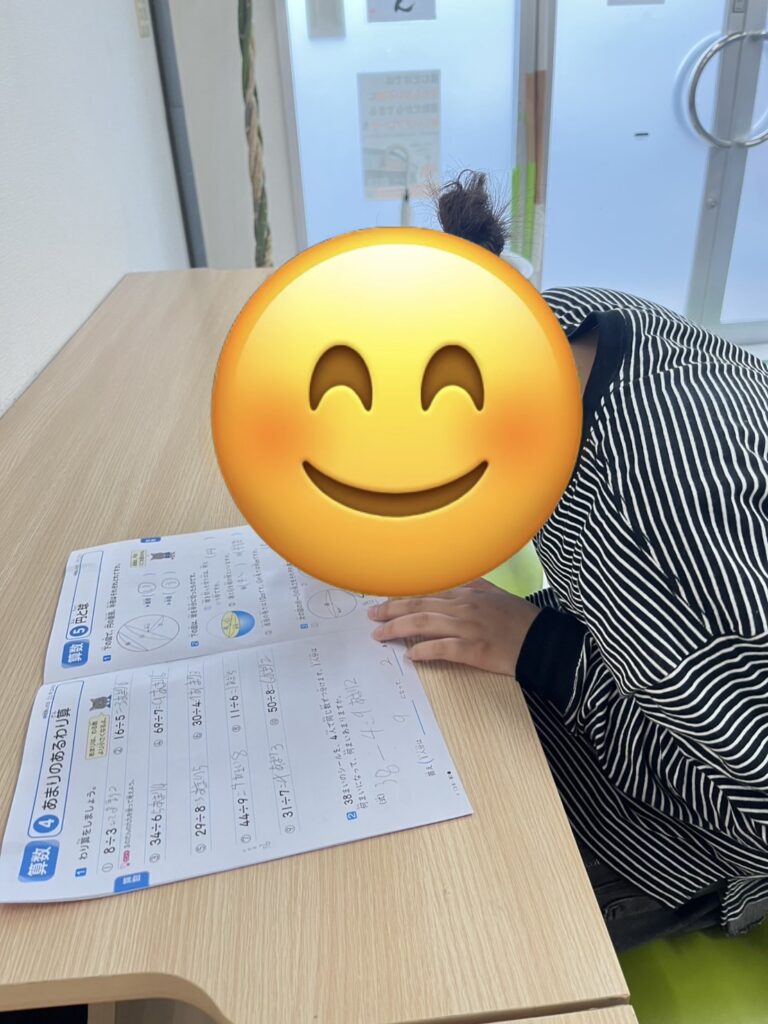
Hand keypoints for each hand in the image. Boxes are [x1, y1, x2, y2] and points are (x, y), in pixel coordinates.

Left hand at [367, 579, 540, 674]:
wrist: (544, 642)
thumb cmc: (521, 620)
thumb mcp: (496, 595)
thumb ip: (473, 587)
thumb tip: (454, 584)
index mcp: (468, 592)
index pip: (427, 592)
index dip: (402, 596)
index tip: (384, 600)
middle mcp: (464, 606)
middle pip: (418, 606)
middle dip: (390, 610)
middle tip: (371, 616)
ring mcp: (468, 627)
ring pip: (423, 625)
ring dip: (397, 629)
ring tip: (380, 635)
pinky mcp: (474, 648)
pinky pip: (442, 648)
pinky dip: (423, 651)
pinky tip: (410, 656)